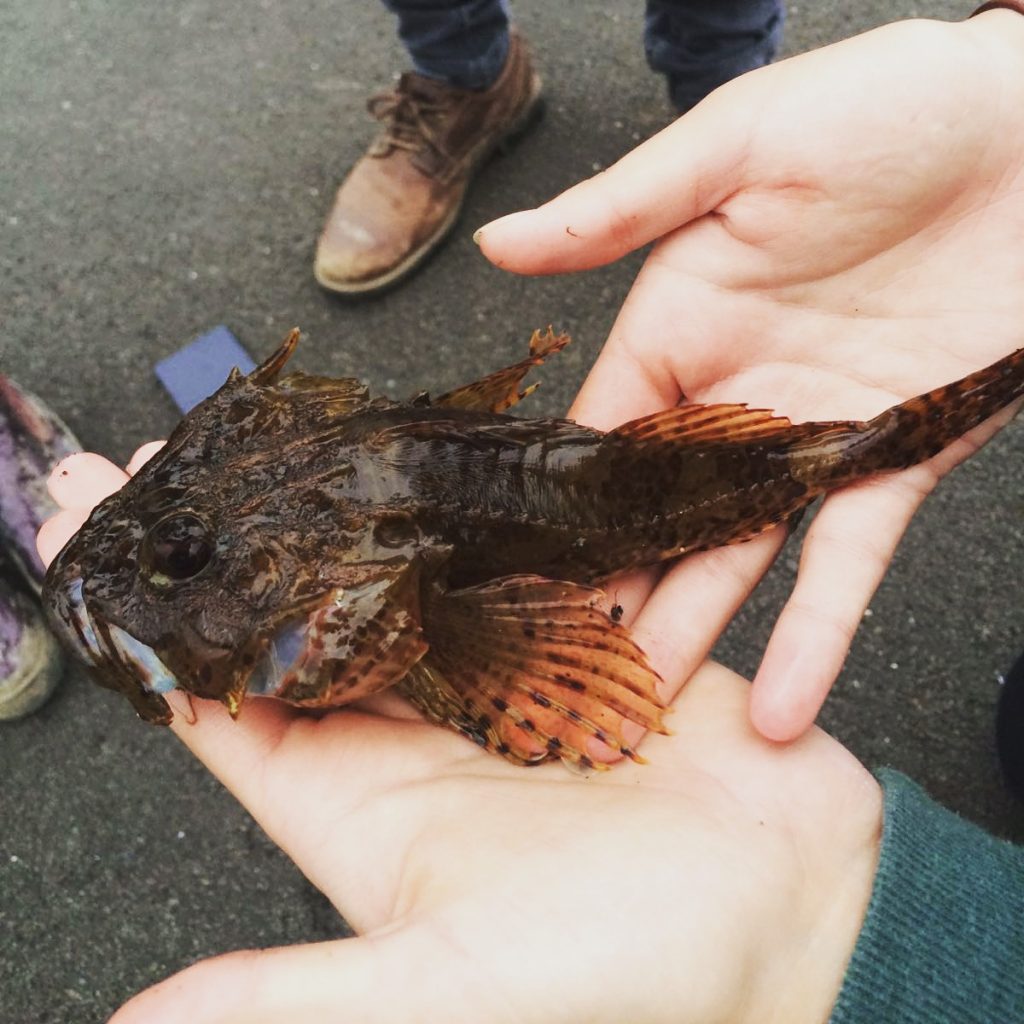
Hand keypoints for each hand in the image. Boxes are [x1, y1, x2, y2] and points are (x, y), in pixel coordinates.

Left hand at [40, 452, 880, 1023]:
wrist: (804, 922)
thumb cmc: (642, 976)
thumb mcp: (461, 986)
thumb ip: (309, 995)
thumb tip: (151, 1021)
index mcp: (369, 808)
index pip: (235, 710)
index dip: (166, 636)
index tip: (108, 550)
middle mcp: (427, 731)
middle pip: (309, 623)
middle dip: (249, 547)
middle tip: (197, 460)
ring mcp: (507, 677)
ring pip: (410, 578)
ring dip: (357, 513)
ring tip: (306, 436)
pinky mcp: (584, 640)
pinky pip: (514, 561)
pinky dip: (478, 511)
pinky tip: (446, 455)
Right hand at [477, 10, 1023, 740]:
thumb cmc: (883, 109)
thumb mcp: (736, 146)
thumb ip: (619, 210)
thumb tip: (499, 246)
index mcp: (676, 329)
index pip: (597, 438)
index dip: (557, 512)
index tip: (513, 586)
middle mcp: (731, 397)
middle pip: (654, 519)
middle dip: (612, 596)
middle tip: (563, 681)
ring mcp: (809, 441)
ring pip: (734, 559)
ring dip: (692, 634)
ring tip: (642, 715)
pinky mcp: (894, 462)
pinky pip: (847, 566)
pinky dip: (816, 638)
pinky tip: (777, 707)